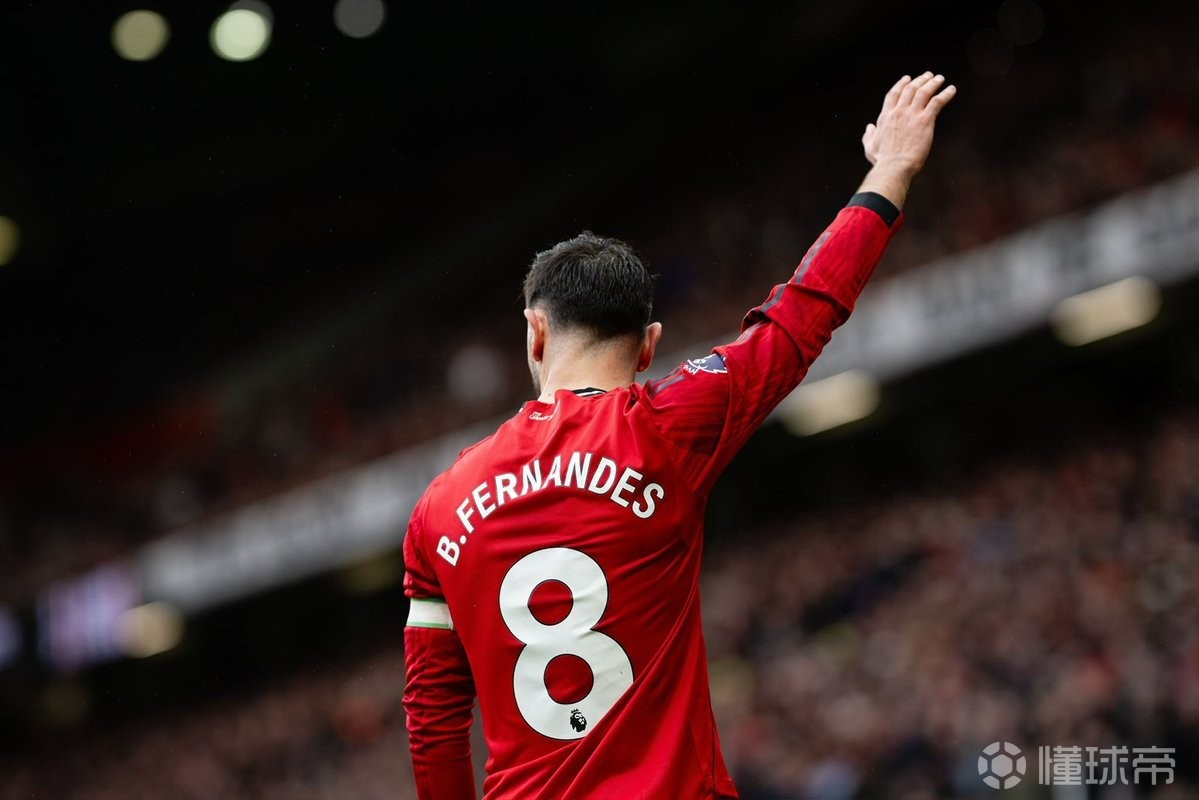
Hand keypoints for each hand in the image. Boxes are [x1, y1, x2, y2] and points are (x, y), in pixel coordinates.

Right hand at [859, 72, 955, 207]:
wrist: (894, 166)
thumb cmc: (882, 160)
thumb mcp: (870, 146)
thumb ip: (869, 135)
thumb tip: (869, 127)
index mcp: (886, 117)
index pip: (894, 94)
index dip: (901, 84)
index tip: (907, 78)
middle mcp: (899, 112)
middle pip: (910, 89)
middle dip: (920, 80)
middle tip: (928, 76)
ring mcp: (912, 115)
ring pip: (924, 91)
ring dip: (933, 83)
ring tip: (939, 79)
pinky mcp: (925, 121)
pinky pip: (937, 102)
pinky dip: (945, 94)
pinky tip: (951, 90)